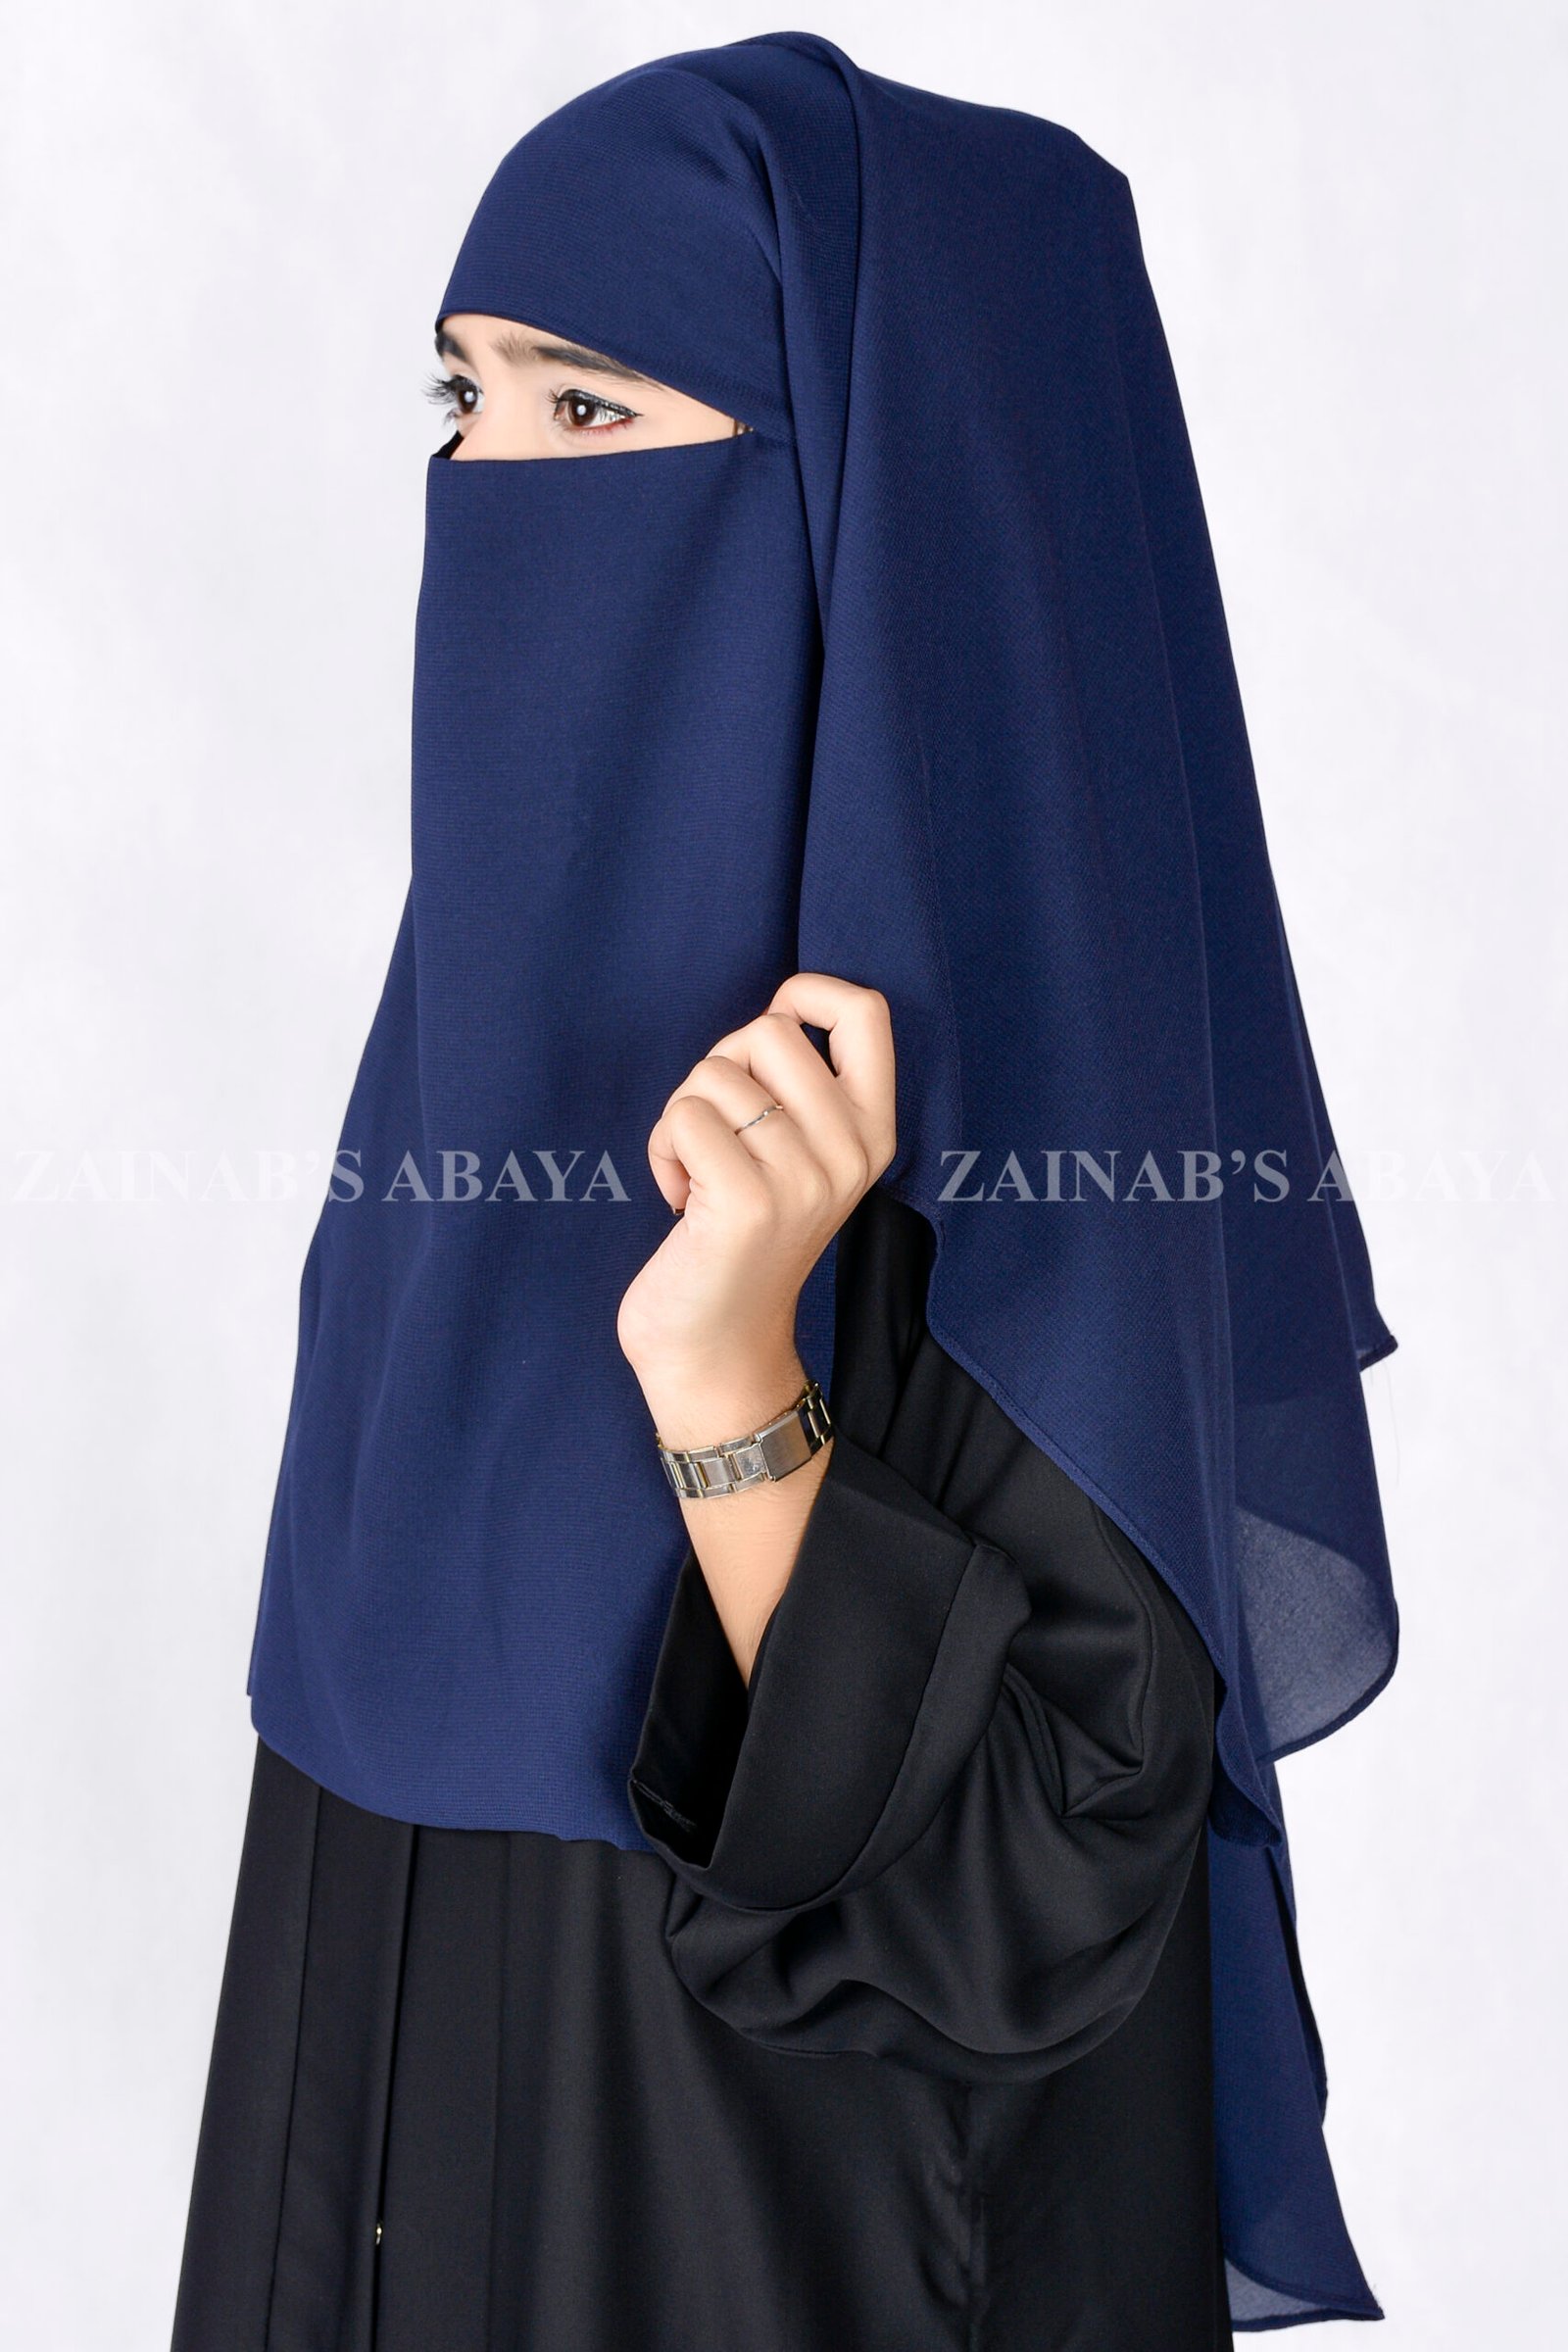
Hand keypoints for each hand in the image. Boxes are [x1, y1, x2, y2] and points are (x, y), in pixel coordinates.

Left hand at [617, 973, 896, 1447]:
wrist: (720, 1349)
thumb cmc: (742, 1238)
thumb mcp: (797, 1157)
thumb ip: (797, 1089)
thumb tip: (775, 1013)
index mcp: (872, 1130)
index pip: (867, 1012)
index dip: (807, 991)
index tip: (773, 1024)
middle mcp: (851, 1151)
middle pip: (767, 1030)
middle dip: (720, 1066)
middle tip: (717, 1132)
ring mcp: (804, 1178)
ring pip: (715, 1074)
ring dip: (681, 1117)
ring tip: (697, 1175)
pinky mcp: (748, 1202)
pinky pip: (683, 1118)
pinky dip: (662, 1150)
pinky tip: (679, 1199)